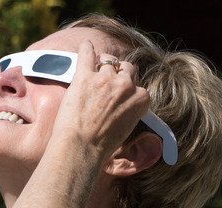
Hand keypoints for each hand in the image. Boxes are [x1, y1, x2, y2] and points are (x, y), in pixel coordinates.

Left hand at [51, 40, 149, 160]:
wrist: (80, 148)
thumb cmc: (100, 146)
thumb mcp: (125, 129)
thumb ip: (128, 112)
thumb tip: (121, 108)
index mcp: (141, 100)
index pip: (138, 87)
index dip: (126, 91)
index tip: (118, 96)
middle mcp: (126, 86)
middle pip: (126, 69)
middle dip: (118, 75)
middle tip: (106, 83)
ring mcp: (105, 79)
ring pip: (108, 60)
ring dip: (102, 63)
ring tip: (94, 67)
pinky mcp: (85, 76)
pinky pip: (87, 53)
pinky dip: (86, 48)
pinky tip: (85, 45)